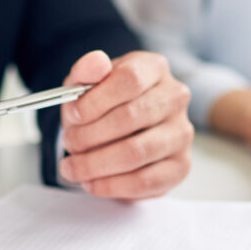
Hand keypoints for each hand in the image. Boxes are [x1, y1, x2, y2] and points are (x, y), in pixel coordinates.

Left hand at [58, 50, 192, 199]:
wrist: (120, 130)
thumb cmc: (104, 103)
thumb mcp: (88, 82)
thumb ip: (87, 70)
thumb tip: (96, 64)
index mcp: (154, 68)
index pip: (129, 79)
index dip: (95, 100)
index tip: (71, 115)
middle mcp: (175, 97)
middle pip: (131, 117)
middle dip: (89, 135)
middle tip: (69, 144)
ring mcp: (182, 133)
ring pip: (137, 152)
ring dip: (96, 164)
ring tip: (73, 167)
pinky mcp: (180, 166)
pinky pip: (145, 180)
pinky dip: (111, 186)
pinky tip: (91, 183)